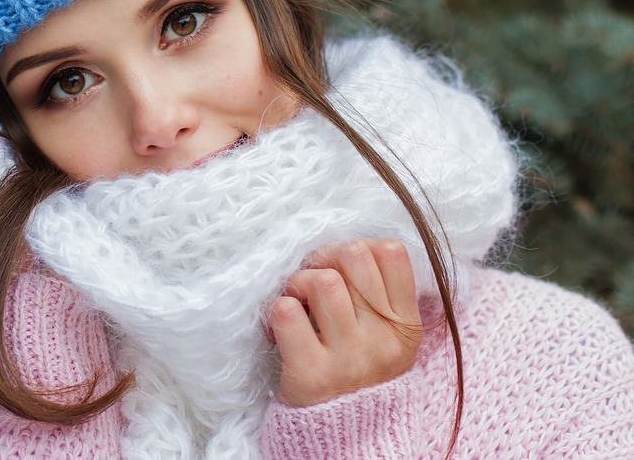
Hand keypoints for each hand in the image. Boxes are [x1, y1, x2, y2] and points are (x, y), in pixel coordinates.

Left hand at [268, 238, 422, 406]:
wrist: (346, 437)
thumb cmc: (357, 369)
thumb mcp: (384, 335)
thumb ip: (376, 293)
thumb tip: (348, 245)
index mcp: (405, 326)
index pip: (390, 252)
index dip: (357, 246)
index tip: (341, 267)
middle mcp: (384, 341)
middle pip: (353, 256)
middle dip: (323, 258)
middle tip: (311, 280)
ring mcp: (349, 359)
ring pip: (321, 281)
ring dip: (298, 284)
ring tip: (297, 304)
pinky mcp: (311, 374)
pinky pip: (286, 312)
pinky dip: (276, 311)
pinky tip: (281, 327)